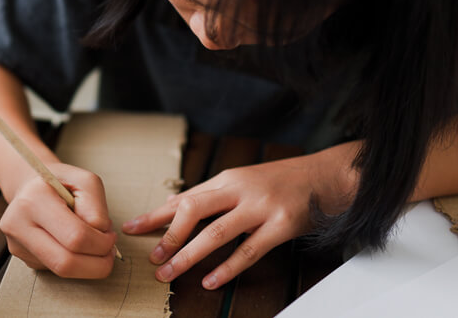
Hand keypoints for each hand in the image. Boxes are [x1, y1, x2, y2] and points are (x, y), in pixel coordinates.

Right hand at [0, 162, 117, 277]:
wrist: (31, 185)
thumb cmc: (61, 182)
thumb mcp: (85, 181)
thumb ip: (96, 207)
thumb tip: (100, 235)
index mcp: (33, 200)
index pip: (75, 237)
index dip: (101, 243)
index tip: (111, 236)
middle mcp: (17, 224)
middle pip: (65, 263)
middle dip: (97, 264)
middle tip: (109, 253)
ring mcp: (16, 243)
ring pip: (60, 271)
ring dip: (87, 265)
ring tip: (96, 248)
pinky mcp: (20, 256)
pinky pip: (54, 269)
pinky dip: (73, 262)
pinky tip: (73, 245)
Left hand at [122, 153, 349, 289]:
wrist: (326, 176)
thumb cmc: (281, 180)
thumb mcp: (242, 180)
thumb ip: (210, 194)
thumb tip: (174, 204)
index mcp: (226, 179)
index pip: (184, 198)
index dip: (155, 214)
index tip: (131, 227)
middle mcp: (239, 189)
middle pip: (194, 210)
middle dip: (168, 235)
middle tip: (152, 258)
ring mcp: (260, 206)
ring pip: (216, 232)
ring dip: (189, 255)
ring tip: (170, 273)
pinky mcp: (280, 225)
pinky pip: (249, 250)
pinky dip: (227, 268)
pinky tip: (211, 281)